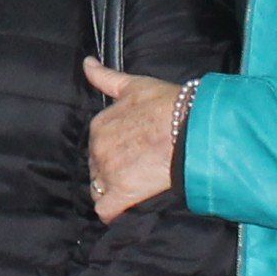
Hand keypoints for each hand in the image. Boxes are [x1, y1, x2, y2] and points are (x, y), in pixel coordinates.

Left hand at [84, 61, 182, 220]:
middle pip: (97, 166)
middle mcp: (97, 149)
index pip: (96, 144)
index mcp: (98, 125)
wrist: (190, 127)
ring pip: (99, 187)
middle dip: (111, 169)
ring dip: (112, 189)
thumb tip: (86, 63)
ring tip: (134, 186)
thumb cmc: (165, 103)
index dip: (112, 149)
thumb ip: (105, 77)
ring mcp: (108, 173)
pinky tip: (121, 210)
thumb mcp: (133, 85)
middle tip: (136, 168)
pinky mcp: (122, 194)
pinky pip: (105, 210)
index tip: (130, 150)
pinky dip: (111, 212)